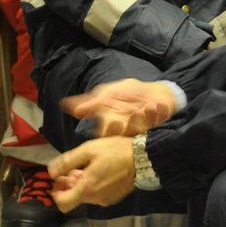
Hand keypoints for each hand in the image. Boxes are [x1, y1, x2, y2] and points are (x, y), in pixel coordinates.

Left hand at [49, 137, 134, 210]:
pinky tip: (98, 171)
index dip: (56, 194)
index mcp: (87, 190)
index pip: (63, 204)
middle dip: (69, 184)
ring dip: (81, 183)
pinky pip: (98, 194)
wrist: (144, 157)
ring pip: (86, 195)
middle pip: (74, 198)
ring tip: (86, 166)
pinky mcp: (115, 197)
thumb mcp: (88, 150)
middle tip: (72, 168)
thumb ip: (67, 162)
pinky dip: (93, 185)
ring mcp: (106, 199)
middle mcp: (96, 199)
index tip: (58, 180)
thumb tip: (51, 172)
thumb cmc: (115, 151)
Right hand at [62, 78, 177, 136]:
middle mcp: (127, 130)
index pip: (107, 133)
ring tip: (148, 107)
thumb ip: (91, 102)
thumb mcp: (107, 94)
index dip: (110, 130)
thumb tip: (66, 106)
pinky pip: (160, 122)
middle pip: (125, 135)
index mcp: (113, 125)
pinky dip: (160, 113)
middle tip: (133, 115)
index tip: (113, 121)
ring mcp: (144, 129)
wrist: (154, 91)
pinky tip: (159, 105)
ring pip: (142, 130)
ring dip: (145, 119)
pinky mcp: (159, 126)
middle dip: (129, 126)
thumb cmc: (128, 93)